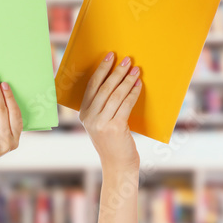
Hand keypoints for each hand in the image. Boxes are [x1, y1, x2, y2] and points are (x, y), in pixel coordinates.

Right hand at [79, 52, 142, 172]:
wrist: (118, 166)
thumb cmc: (113, 143)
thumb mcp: (101, 124)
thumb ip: (103, 107)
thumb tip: (117, 82)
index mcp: (83, 115)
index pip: (92, 86)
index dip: (101, 70)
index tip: (110, 57)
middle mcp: (89, 118)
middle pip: (104, 88)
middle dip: (116, 71)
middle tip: (127, 60)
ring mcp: (101, 123)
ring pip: (115, 94)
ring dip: (127, 80)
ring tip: (136, 70)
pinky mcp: (114, 127)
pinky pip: (125, 104)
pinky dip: (133, 93)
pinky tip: (138, 85)